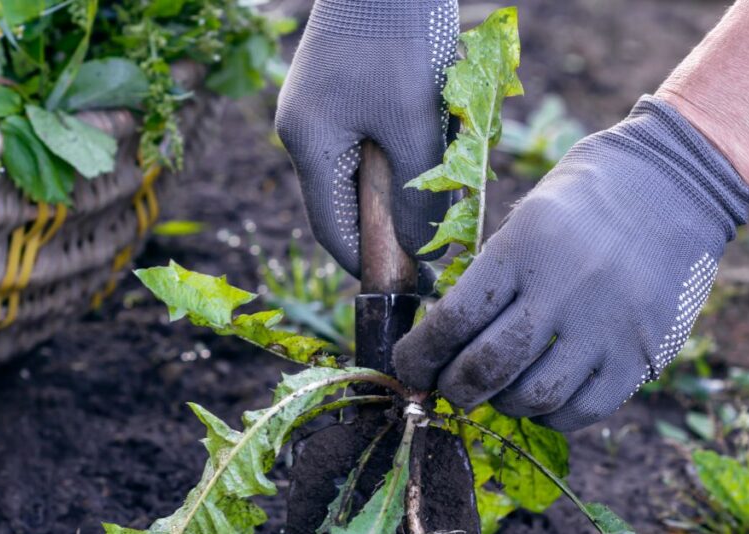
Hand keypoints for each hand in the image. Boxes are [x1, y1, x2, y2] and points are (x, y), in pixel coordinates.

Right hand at [275, 0, 458, 277]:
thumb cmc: (401, 35)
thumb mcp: (415, 123)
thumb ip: (416, 194)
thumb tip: (419, 251)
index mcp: (309, 144)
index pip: (334, 231)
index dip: (371, 263)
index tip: (411, 282)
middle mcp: (305, 132)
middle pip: (347, 204)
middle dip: (391, 223)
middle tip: (438, 237)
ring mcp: (320, 110)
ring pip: (362, 172)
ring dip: (401, 184)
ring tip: (443, 184)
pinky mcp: (340, 91)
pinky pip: (370, 140)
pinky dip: (400, 152)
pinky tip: (432, 142)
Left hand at [394, 96, 748, 430]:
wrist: (678, 182)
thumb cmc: (586, 198)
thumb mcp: (527, 215)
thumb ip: (491, 275)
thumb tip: (444, 341)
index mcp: (524, 245)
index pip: (454, 319)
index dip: (420, 355)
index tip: (409, 366)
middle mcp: (565, 287)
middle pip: (488, 366)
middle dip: (455, 387)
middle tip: (449, 387)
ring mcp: (608, 324)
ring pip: (534, 396)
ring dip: (502, 403)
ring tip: (499, 389)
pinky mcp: (643, 352)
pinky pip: (584, 409)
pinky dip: (552, 415)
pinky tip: (543, 397)